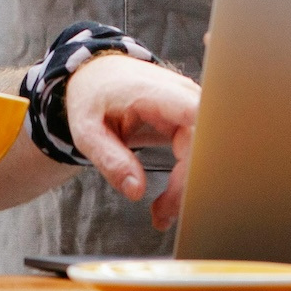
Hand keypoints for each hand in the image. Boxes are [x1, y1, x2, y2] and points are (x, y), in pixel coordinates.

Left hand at [64, 54, 200, 229]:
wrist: (97, 75)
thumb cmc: (91, 98)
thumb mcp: (86, 130)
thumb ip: (109, 159)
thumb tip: (136, 191)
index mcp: (152, 92)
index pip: (194, 116)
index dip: (199, 152)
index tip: (186, 188)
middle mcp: (179, 95)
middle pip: (202, 142)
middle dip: (187, 183)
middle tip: (162, 215)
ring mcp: (188, 105)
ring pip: (205, 150)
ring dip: (188, 184)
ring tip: (162, 212)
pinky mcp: (190, 118)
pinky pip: (198, 150)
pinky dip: (186, 177)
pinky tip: (169, 199)